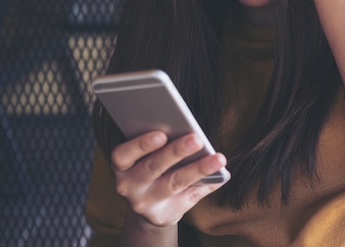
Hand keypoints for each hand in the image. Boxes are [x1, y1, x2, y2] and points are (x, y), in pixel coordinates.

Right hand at [110, 131, 228, 227]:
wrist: (149, 206)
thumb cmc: (152, 167)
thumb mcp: (147, 156)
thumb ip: (161, 142)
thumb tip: (188, 129)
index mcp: (122, 165)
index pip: (122, 155)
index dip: (140, 145)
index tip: (161, 134)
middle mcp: (129, 186)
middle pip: (153, 167)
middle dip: (176, 152)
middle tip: (196, 139)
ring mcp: (146, 203)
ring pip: (174, 183)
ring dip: (198, 169)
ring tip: (218, 159)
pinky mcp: (164, 215)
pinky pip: (190, 197)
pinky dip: (208, 184)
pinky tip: (222, 175)